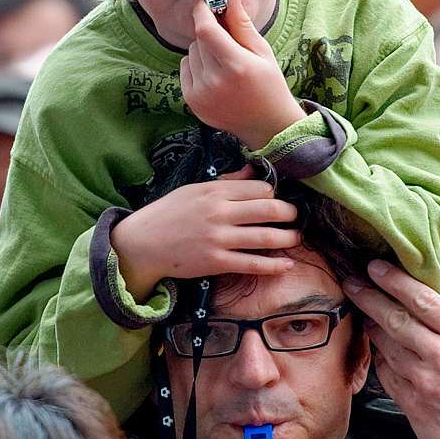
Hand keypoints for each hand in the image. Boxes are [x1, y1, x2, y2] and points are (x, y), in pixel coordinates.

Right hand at [111, 167, 300, 301]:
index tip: (277, 201)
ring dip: (288, 238)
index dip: (274, 195)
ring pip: (265, 237)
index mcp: (215, 191)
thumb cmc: (168, 214)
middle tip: (297, 217)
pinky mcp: (216, 262)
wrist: (142, 243)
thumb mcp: (195, 189)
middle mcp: (219, 212)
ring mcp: (218, 238)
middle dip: (290, 214)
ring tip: (296, 238)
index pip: (259, 189)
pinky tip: (286, 265)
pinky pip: (252, 264)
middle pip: (269, 209)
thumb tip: (253, 172)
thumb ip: (227, 182)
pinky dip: (273, 266)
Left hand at [180, 0, 305, 148]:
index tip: (203, 4)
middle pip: (199, 41)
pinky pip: (185, 69)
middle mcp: (215, 81)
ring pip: (190, 54)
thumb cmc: (269, 84)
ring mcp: (201, 94)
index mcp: (236, 66)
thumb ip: (242, 24)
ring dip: (203, 52)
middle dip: (210, 35)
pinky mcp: (192, 102)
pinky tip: (215, 77)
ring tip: (224, 65)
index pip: (206, 30)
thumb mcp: (262, 51)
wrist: (267, 125)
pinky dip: (196, 67)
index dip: (202, 13)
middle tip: (228, 45)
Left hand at [343, 261, 439, 438]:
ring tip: (360, 312)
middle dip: (368, 296)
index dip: (394, 280)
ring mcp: (425, 381)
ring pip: (386, 344)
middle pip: (395, 317)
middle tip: (350, 281)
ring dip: (370, 326)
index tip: (375, 266)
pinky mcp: (412, 404)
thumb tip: (424, 313)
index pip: (423, 299)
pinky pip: (386, 372)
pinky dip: (378, 358)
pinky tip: (375, 349)